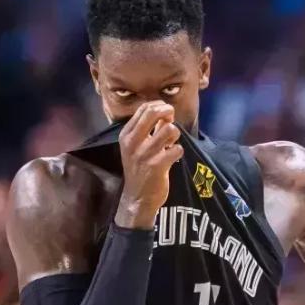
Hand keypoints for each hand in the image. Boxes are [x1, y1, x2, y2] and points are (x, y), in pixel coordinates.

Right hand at [115, 102, 183, 228]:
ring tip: (171, 143)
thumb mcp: (137, 147)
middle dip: (168, 112)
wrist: (138, 198)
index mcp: (126, 135)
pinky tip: (173, 157)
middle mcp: (133, 142)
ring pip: (169, 130)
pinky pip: (177, 149)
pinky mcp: (157, 166)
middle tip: (172, 120)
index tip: (166, 114)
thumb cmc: (139, 169)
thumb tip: (164, 112)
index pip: (144, 109)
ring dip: (175, 135)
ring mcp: (144, 154)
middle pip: (153, 112)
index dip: (159, 106)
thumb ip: (149, 129)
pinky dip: (178, 151)